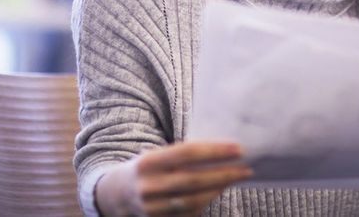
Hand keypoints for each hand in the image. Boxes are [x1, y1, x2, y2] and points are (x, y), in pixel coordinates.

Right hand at [96, 142, 252, 215]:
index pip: (187, 153)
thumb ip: (182, 155)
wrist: (113, 195)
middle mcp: (148, 186)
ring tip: (235, 179)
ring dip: (218, 190)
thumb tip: (222, 151)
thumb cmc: (145, 169)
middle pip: (194, 180)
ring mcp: (151, 208)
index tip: (239, 149)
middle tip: (245, 169)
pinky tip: (217, 192)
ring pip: (193, 201)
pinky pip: (188, 215)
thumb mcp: (156, 156)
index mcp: (148, 162)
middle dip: (224, 174)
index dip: (215, 151)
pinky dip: (206, 204)